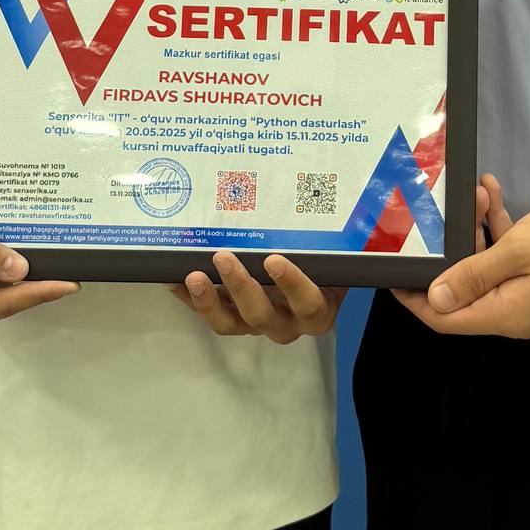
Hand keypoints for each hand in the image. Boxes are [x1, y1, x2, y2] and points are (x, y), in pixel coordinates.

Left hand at [169, 251, 344, 344]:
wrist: (313, 278)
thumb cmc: (323, 263)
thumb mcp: (336, 255)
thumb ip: (340, 241)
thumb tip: (357, 205)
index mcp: (317, 308)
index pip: (309, 302)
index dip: (292, 285)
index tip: (275, 260)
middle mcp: (286, 322)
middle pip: (261, 316)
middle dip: (240, 287)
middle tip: (223, 257)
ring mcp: (255, 323)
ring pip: (229, 324)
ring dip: (208, 301)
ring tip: (192, 275)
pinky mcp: (230, 318)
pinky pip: (207, 312)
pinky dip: (187, 296)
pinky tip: (171, 276)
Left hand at [394, 191, 529, 340]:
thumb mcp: (517, 251)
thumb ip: (472, 275)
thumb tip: (434, 299)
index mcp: (503, 314)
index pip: (444, 318)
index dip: (416, 297)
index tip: (396, 269)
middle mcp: (511, 314)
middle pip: (460, 289)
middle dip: (450, 247)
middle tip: (445, 211)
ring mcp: (524, 297)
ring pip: (483, 267)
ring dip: (476, 230)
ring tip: (478, 193)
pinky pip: (505, 259)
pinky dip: (497, 230)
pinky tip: (493, 194)